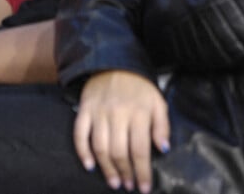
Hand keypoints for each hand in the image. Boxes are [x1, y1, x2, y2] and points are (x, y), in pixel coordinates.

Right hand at [74, 70, 169, 193]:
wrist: (114, 62)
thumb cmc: (138, 87)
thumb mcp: (157, 101)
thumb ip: (162, 125)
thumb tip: (164, 149)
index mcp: (138, 112)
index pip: (140, 149)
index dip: (143, 172)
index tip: (145, 188)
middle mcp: (117, 113)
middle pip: (119, 151)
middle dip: (125, 173)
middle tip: (129, 186)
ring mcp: (99, 111)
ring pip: (100, 147)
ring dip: (107, 168)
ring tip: (114, 181)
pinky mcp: (84, 109)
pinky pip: (80, 134)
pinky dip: (83, 152)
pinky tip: (90, 166)